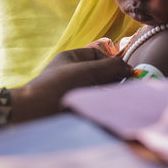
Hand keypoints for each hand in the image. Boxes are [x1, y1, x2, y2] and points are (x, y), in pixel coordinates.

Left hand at [9, 48, 129, 122]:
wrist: (38, 112)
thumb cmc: (60, 85)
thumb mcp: (88, 70)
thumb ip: (111, 67)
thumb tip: (129, 69)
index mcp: (71, 59)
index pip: (97, 55)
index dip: (112, 62)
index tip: (126, 72)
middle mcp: (72, 73)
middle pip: (99, 74)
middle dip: (113, 80)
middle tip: (126, 88)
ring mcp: (72, 91)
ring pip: (98, 90)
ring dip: (108, 94)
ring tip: (119, 99)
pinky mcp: (74, 107)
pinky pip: (92, 103)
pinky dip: (102, 105)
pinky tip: (108, 108)